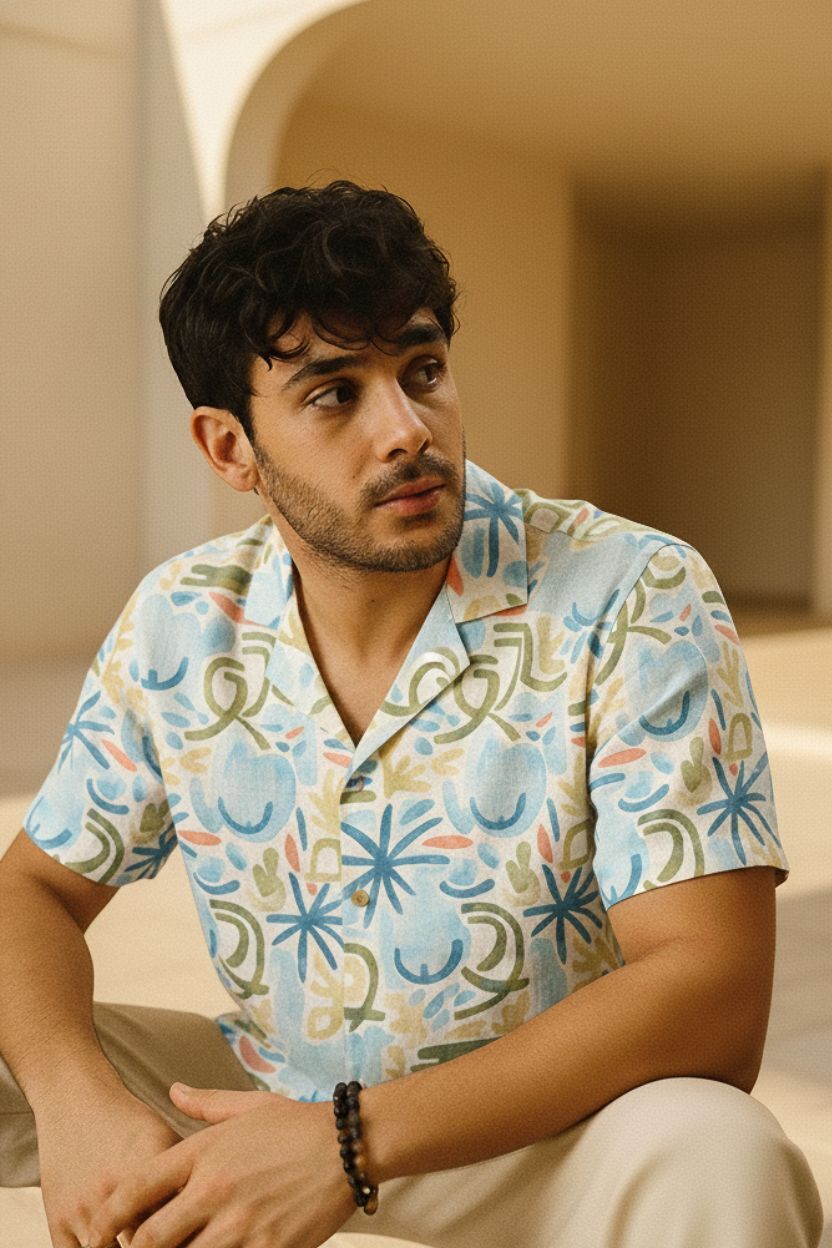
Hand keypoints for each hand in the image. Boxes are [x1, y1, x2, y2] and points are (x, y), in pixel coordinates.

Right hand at [35, 1078, 180, 1247]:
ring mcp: (83, 1208)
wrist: (74, 1101)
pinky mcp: (58, 1220)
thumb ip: (188, 1174)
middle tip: (171, 1238)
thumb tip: (214, 1207)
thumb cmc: (127, 1121)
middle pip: (146, 1244)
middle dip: (163, 1244)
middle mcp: (113, 1189)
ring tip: (147, 1243)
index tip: (195, 1232)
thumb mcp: (164, 1137)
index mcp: (147, 1167)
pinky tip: (114, 1247)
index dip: (188, 1233)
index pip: (176, 1221)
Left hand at [87, 1084, 355, 1247]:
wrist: (350, 1145)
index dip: (108, 1218)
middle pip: (149, 1239)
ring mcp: (240, 1224)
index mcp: (202, 1153)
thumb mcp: (247, 1107)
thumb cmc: (296, 1125)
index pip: (135, 1190)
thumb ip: (204, 1103)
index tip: (99, 1233)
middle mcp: (213, 1189)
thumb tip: (173, 1090)